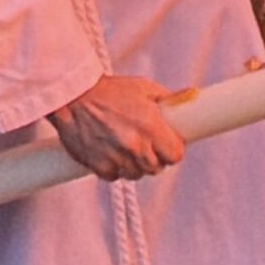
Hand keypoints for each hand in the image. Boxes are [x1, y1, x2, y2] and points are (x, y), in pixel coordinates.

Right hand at [49, 75, 187, 180]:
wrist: (72, 97)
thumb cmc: (110, 91)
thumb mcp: (144, 88)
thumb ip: (169, 99)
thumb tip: (192, 99)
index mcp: (151, 126)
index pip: (175, 155)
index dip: (173, 151)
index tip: (169, 145)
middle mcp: (135, 145)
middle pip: (157, 168)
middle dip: (156, 158)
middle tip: (148, 145)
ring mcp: (116, 158)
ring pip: (137, 174)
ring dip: (136, 165)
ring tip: (128, 147)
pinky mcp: (98, 166)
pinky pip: (115, 176)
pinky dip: (115, 168)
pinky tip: (112, 152)